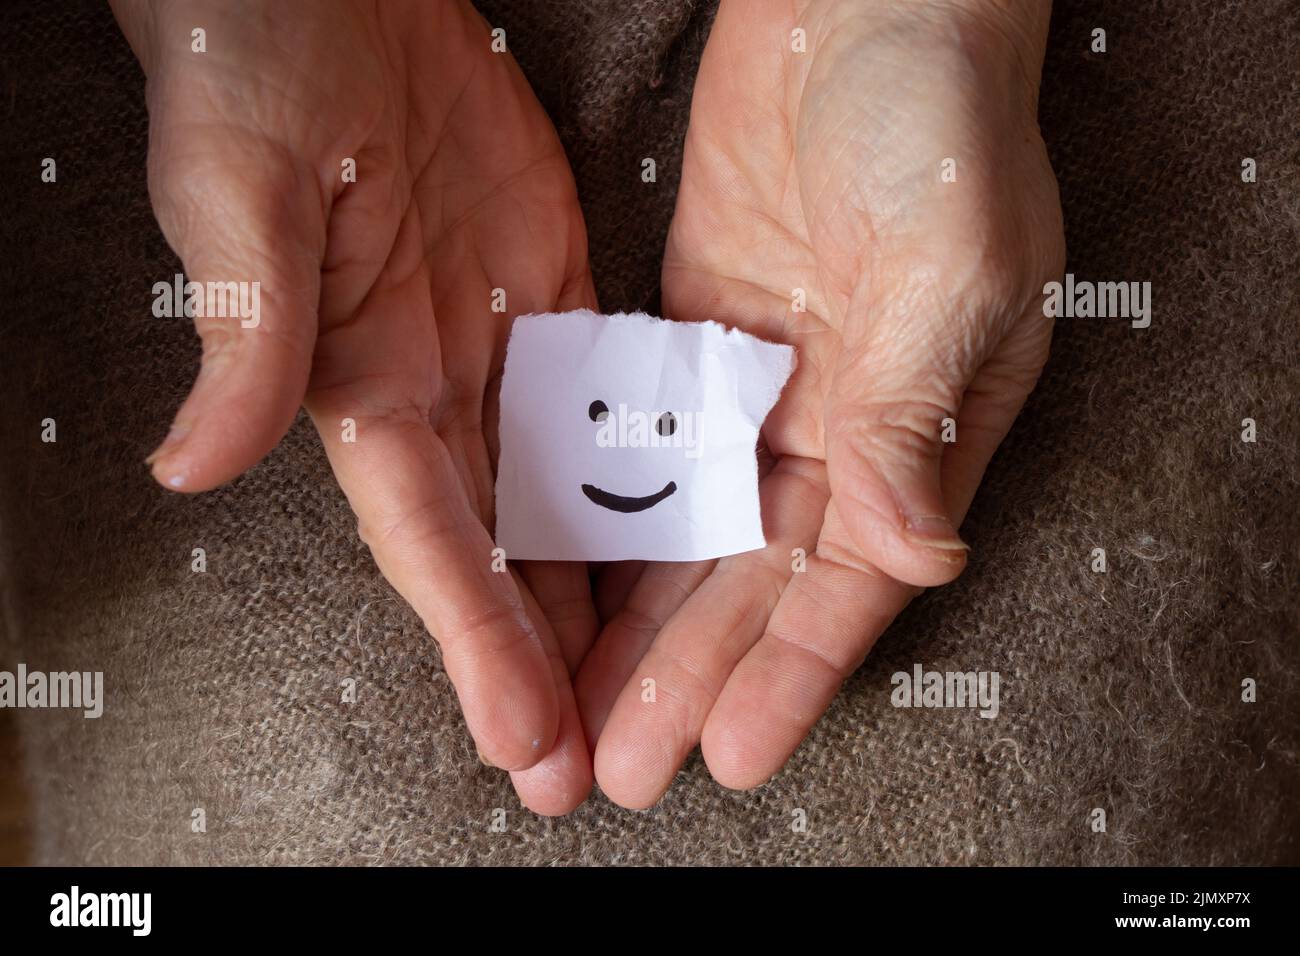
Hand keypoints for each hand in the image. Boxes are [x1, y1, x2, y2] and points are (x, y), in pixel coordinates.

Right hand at [114, 0, 598, 812]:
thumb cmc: (253, 75)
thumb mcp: (240, 197)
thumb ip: (245, 333)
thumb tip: (192, 462)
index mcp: (364, 386)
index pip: (432, 545)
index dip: (475, 646)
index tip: (522, 739)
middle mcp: (438, 388)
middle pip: (504, 551)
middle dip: (546, 659)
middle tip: (594, 759)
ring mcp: (500, 346)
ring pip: (565, 498)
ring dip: (601, 591)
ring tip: (646, 681)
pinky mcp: (555, 292)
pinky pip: (608, 405)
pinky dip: (642, 477)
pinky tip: (683, 533)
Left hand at [576, 0, 1063, 806]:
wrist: (864, 6)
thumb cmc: (937, 118)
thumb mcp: (949, 264)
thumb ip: (919, 412)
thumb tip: (913, 550)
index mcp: (913, 427)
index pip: (845, 580)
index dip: (787, 673)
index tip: (732, 754)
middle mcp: (835, 424)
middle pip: (752, 577)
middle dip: (689, 676)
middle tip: (626, 762)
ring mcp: (758, 384)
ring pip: (691, 527)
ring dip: (639, 619)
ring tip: (581, 705)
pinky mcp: (693, 335)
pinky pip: (644, 443)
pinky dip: (605, 511)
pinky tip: (561, 579)